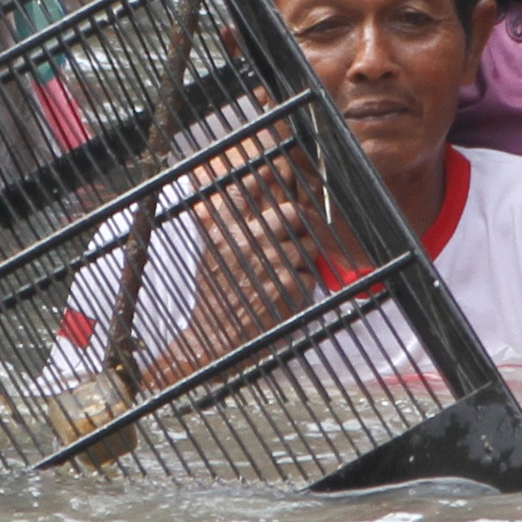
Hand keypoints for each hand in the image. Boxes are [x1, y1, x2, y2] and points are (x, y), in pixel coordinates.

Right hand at [151, 136, 327, 379]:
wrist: (217, 340)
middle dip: (297, 226)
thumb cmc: (218, 298)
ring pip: (307, 244)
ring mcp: (271, 261)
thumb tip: (219, 188)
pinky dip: (305, 282)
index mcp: (227, 231)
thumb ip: (217, 224)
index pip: (252, 191)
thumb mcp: (210, 255)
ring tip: (282, 275)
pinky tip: (286, 293)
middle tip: (289, 241)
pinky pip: (311, 272)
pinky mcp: (289, 283)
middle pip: (292, 214)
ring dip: (303, 258)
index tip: (277, 181)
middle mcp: (249, 241)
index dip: (272, 184)